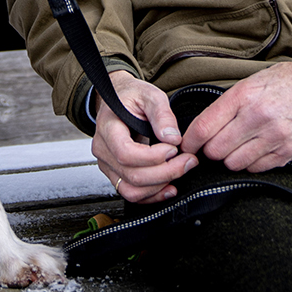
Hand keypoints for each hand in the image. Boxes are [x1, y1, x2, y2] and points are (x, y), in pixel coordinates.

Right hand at [92, 71, 198, 204]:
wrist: (118, 101)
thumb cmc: (132, 96)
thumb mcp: (149, 95)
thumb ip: (162, 114)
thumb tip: (172, 138)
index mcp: (108, 127)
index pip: (125, 153)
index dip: (152, 157)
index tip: (173, 148)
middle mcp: (103, 150)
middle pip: (132, 175)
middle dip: (165, 172)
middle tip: (188, 161)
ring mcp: (108, 165)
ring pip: (131, 190)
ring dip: (160, 186)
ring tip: (181, 171)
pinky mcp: (116, 174)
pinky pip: (132, 194)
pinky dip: (152, 195)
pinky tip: (170, 187)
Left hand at [179, 56, 291, 172]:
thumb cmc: (286, 82)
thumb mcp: (252, 82)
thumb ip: (227, 105)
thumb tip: (202, 129)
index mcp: (245, 96)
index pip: (204, 127)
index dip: (190, 141)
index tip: (187, 145)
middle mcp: (259, 118)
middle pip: (216, 150)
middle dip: (210, 150)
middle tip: (214, 143)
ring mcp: (275, 137)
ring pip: (234, 163)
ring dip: (230, 158)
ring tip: (237, 145)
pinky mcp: (287, 153)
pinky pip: (255, 168)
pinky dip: (250, 163)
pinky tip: (254, 149)